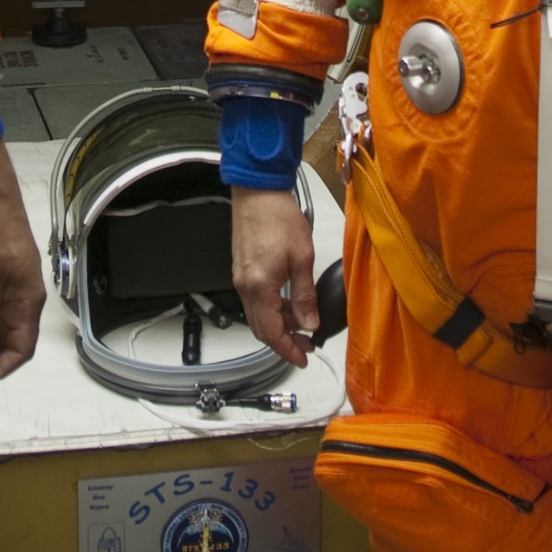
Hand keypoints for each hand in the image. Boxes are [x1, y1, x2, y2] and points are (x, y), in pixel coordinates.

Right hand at [230, 186, 317, 369]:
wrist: (257, 192)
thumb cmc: (278, 217)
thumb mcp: (302, 258)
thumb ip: (305, 295)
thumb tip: (310, 323)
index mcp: (260, 287)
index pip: (271, 332)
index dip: (287, 350)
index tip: (302, 358)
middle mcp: (245, 287)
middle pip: (261, 329)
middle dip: (284, 342)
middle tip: (306, 345)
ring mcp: (241, 279)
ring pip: (258, 316)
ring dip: (279, 325)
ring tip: (303, 325)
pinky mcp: (242, 270)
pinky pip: (255, 301)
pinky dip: (272, 309)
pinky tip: (289, 304)